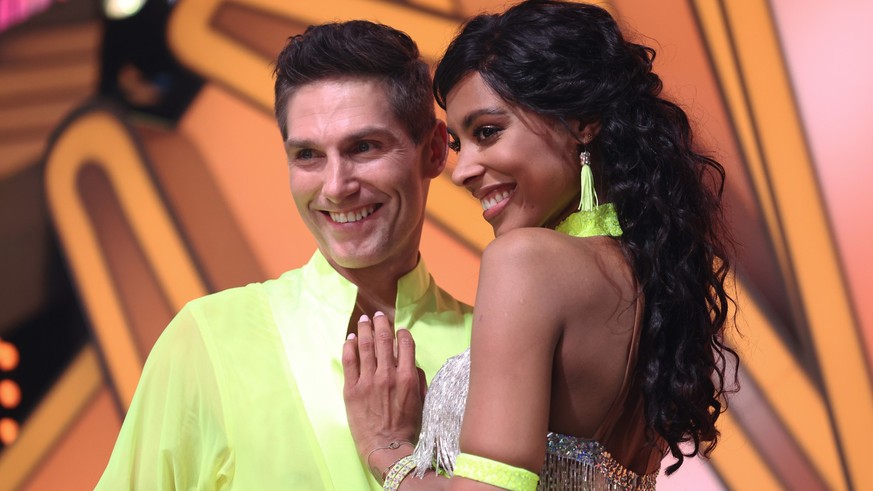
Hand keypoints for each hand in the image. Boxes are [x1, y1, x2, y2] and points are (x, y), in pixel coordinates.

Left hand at [342, 312, 426, 476]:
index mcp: (407, 377)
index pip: (405, 343)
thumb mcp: (422, 401)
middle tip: (378, 315)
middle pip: (383, 339)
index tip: (399, 330)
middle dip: (381, 323)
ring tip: (363, 320)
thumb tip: (409, 363)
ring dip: (364, 329)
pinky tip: (350, 338)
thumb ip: (417, 379)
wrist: (386, 448)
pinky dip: (349, 346)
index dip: (402, 333)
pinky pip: (349, 361)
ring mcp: (368, 381)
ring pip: (365, 346)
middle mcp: (387, 375)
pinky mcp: (351, 389)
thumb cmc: (407, 427)